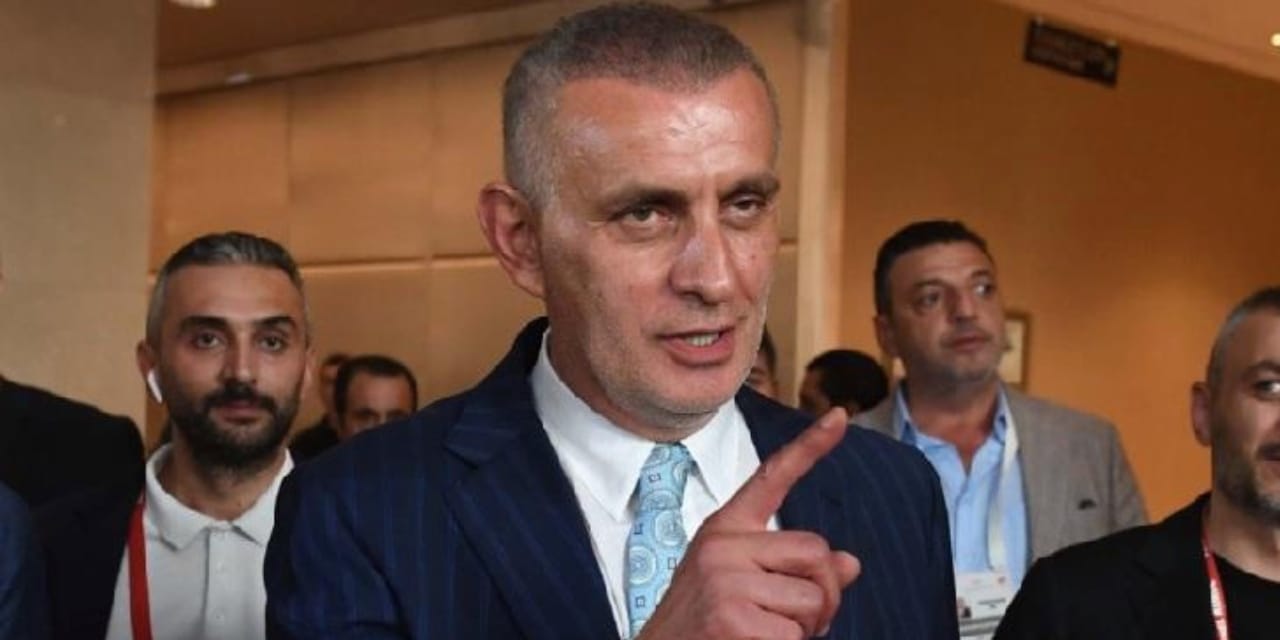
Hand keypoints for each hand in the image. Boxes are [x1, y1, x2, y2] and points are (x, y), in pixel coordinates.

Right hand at [636, 408, 861, 639]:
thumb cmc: (703, 627)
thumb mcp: (742, 585)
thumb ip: (793, 569)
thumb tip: (850, 563)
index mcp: (724, 530)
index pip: (771, 478)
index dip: (810, 447)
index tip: (839, 417)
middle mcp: (722, 546)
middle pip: (816, 552)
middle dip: (823, 594)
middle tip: (799, 620)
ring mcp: (724, 580)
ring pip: (814, 599)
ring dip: (807, 629)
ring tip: (769, 634)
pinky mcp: (731, 619)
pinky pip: (796, 636)